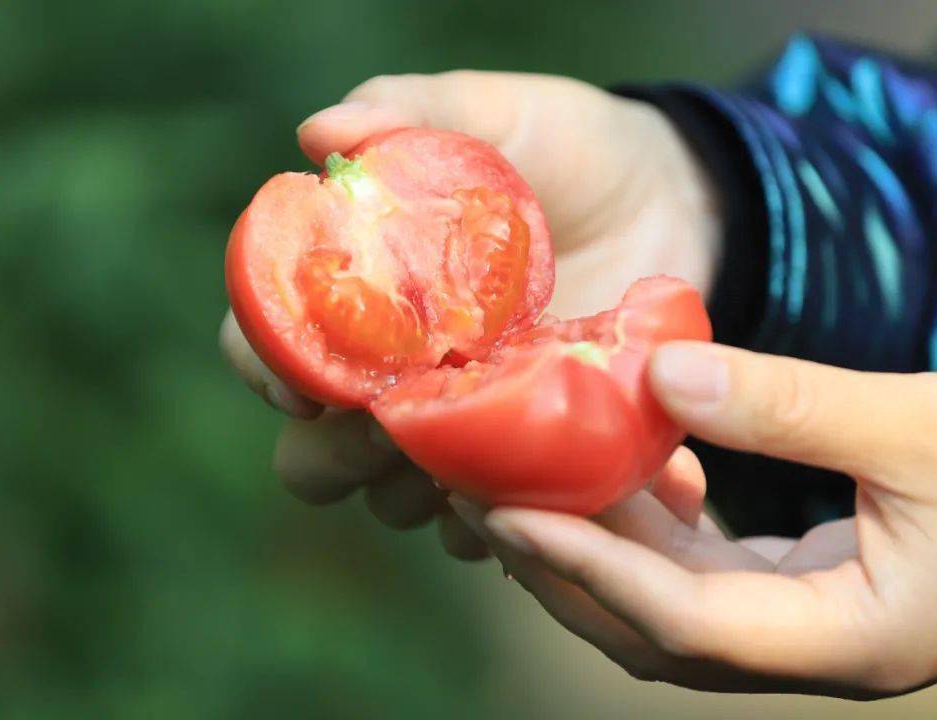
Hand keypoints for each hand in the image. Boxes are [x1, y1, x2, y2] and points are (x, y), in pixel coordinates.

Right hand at [221, 71, 722, 557]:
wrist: (670, 198)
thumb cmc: (567, 150)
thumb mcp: (496, 115)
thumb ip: (410, 112)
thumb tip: (319, 134)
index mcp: (363, 298)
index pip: (270, 343)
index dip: (266, 369)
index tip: (306, 387)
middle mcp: (394, 374)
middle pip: (314, 455)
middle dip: (335, 457)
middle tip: (393, 428)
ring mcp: (456, 426)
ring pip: (391, 501)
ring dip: (414, 495)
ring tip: (471, 462)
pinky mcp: (522, 459)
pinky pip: (481, 525)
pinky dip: (494, 524)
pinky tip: (533, 491)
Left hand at [452, 342, 936, 696]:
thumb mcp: (919, 427)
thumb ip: (786, 405)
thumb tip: (655, 371)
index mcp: (846, 643)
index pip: (681, 620)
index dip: (586, 565)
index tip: (504, 511)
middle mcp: (815, 649)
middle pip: (652, 630)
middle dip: (563, 566)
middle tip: (484, 496)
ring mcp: (811, 623)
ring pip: (672, 600)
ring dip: (601, 542)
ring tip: (533, 474)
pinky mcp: (813, 586)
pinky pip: (709, 567)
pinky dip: (659, 522)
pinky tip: (640, 460)